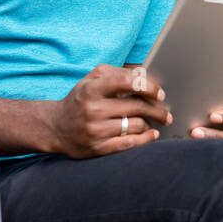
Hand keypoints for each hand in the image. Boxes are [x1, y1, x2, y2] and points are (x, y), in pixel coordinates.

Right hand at [52, 64, 172, 158]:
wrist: (55, 127)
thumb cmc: (80, 100)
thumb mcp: (91, 80)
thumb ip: (116, 73)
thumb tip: (144, 75)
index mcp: (92, 89)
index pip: (128, 82)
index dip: (149, 86)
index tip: (160, 93)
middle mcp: (93, 109)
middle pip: (136, 106)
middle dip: (157, 109)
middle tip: (166, 111)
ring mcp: (95, 130)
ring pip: (136, 125)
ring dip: (151, 123)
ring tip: (155, 121)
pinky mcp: (98, 148)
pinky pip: (129, 143)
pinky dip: (145, 139)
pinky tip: (151, 134)